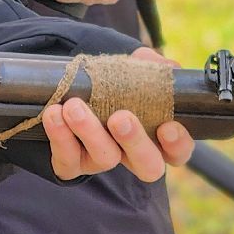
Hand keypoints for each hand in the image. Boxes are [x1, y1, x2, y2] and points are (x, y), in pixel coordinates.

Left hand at [39, 47, 193, 181]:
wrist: (69, 88)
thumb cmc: (112, 84)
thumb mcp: (133, 70)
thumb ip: (153, 67)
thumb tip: (169, 67)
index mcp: (155, 136)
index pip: (178, 152)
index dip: (178, 145)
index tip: (167, 127)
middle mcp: (132, 154)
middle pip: (147, 166)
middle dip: (135, 142)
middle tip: (120, 118)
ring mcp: (102, 161)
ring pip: (105, 158)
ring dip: (90, 131)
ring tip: (74, 106)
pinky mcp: (71, 164)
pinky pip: (68, 160)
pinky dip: (61, 136)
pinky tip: (55, 114)